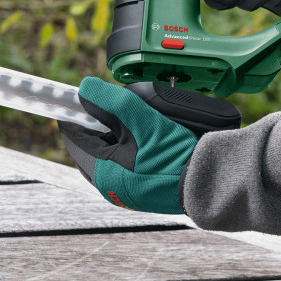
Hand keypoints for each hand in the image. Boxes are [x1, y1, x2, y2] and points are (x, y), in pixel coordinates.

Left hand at [58, 77, 196, 213]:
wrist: (207, 183)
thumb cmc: (175, 157)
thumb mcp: (142, 121)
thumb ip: (112, 102)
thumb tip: (85, 88)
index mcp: (100, 171)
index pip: (73, 135)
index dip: (76, 113)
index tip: (82, 97)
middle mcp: (107, 185)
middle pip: (89, 144)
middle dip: (99, 125)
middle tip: (118, 110)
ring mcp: (122, 191)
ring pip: (106, 154)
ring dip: (114, 136)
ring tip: (135, 125)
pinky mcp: (137, 192)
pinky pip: (121, 166)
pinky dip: (126, 150)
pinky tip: (144, 141)